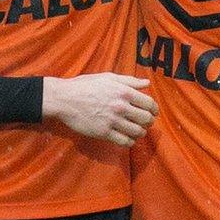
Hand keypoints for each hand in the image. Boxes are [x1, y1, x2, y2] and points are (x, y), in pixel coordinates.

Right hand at [41, 74, 155, 144]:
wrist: (65, 99)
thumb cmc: (86, 86)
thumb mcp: (108, 78)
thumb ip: (130, 81)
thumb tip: (147, 83)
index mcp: (124, 92)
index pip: (150, 104)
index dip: (154, 109)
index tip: (152, 112)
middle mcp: (120, 106)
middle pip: (146, 119)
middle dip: (149, 122)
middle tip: (145, 122)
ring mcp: (112, 121)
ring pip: (138, 132)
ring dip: (140, 132)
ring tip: (136, 130)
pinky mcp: (104, 133)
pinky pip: (125, 142)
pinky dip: (130, 141)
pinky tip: (127, 137)